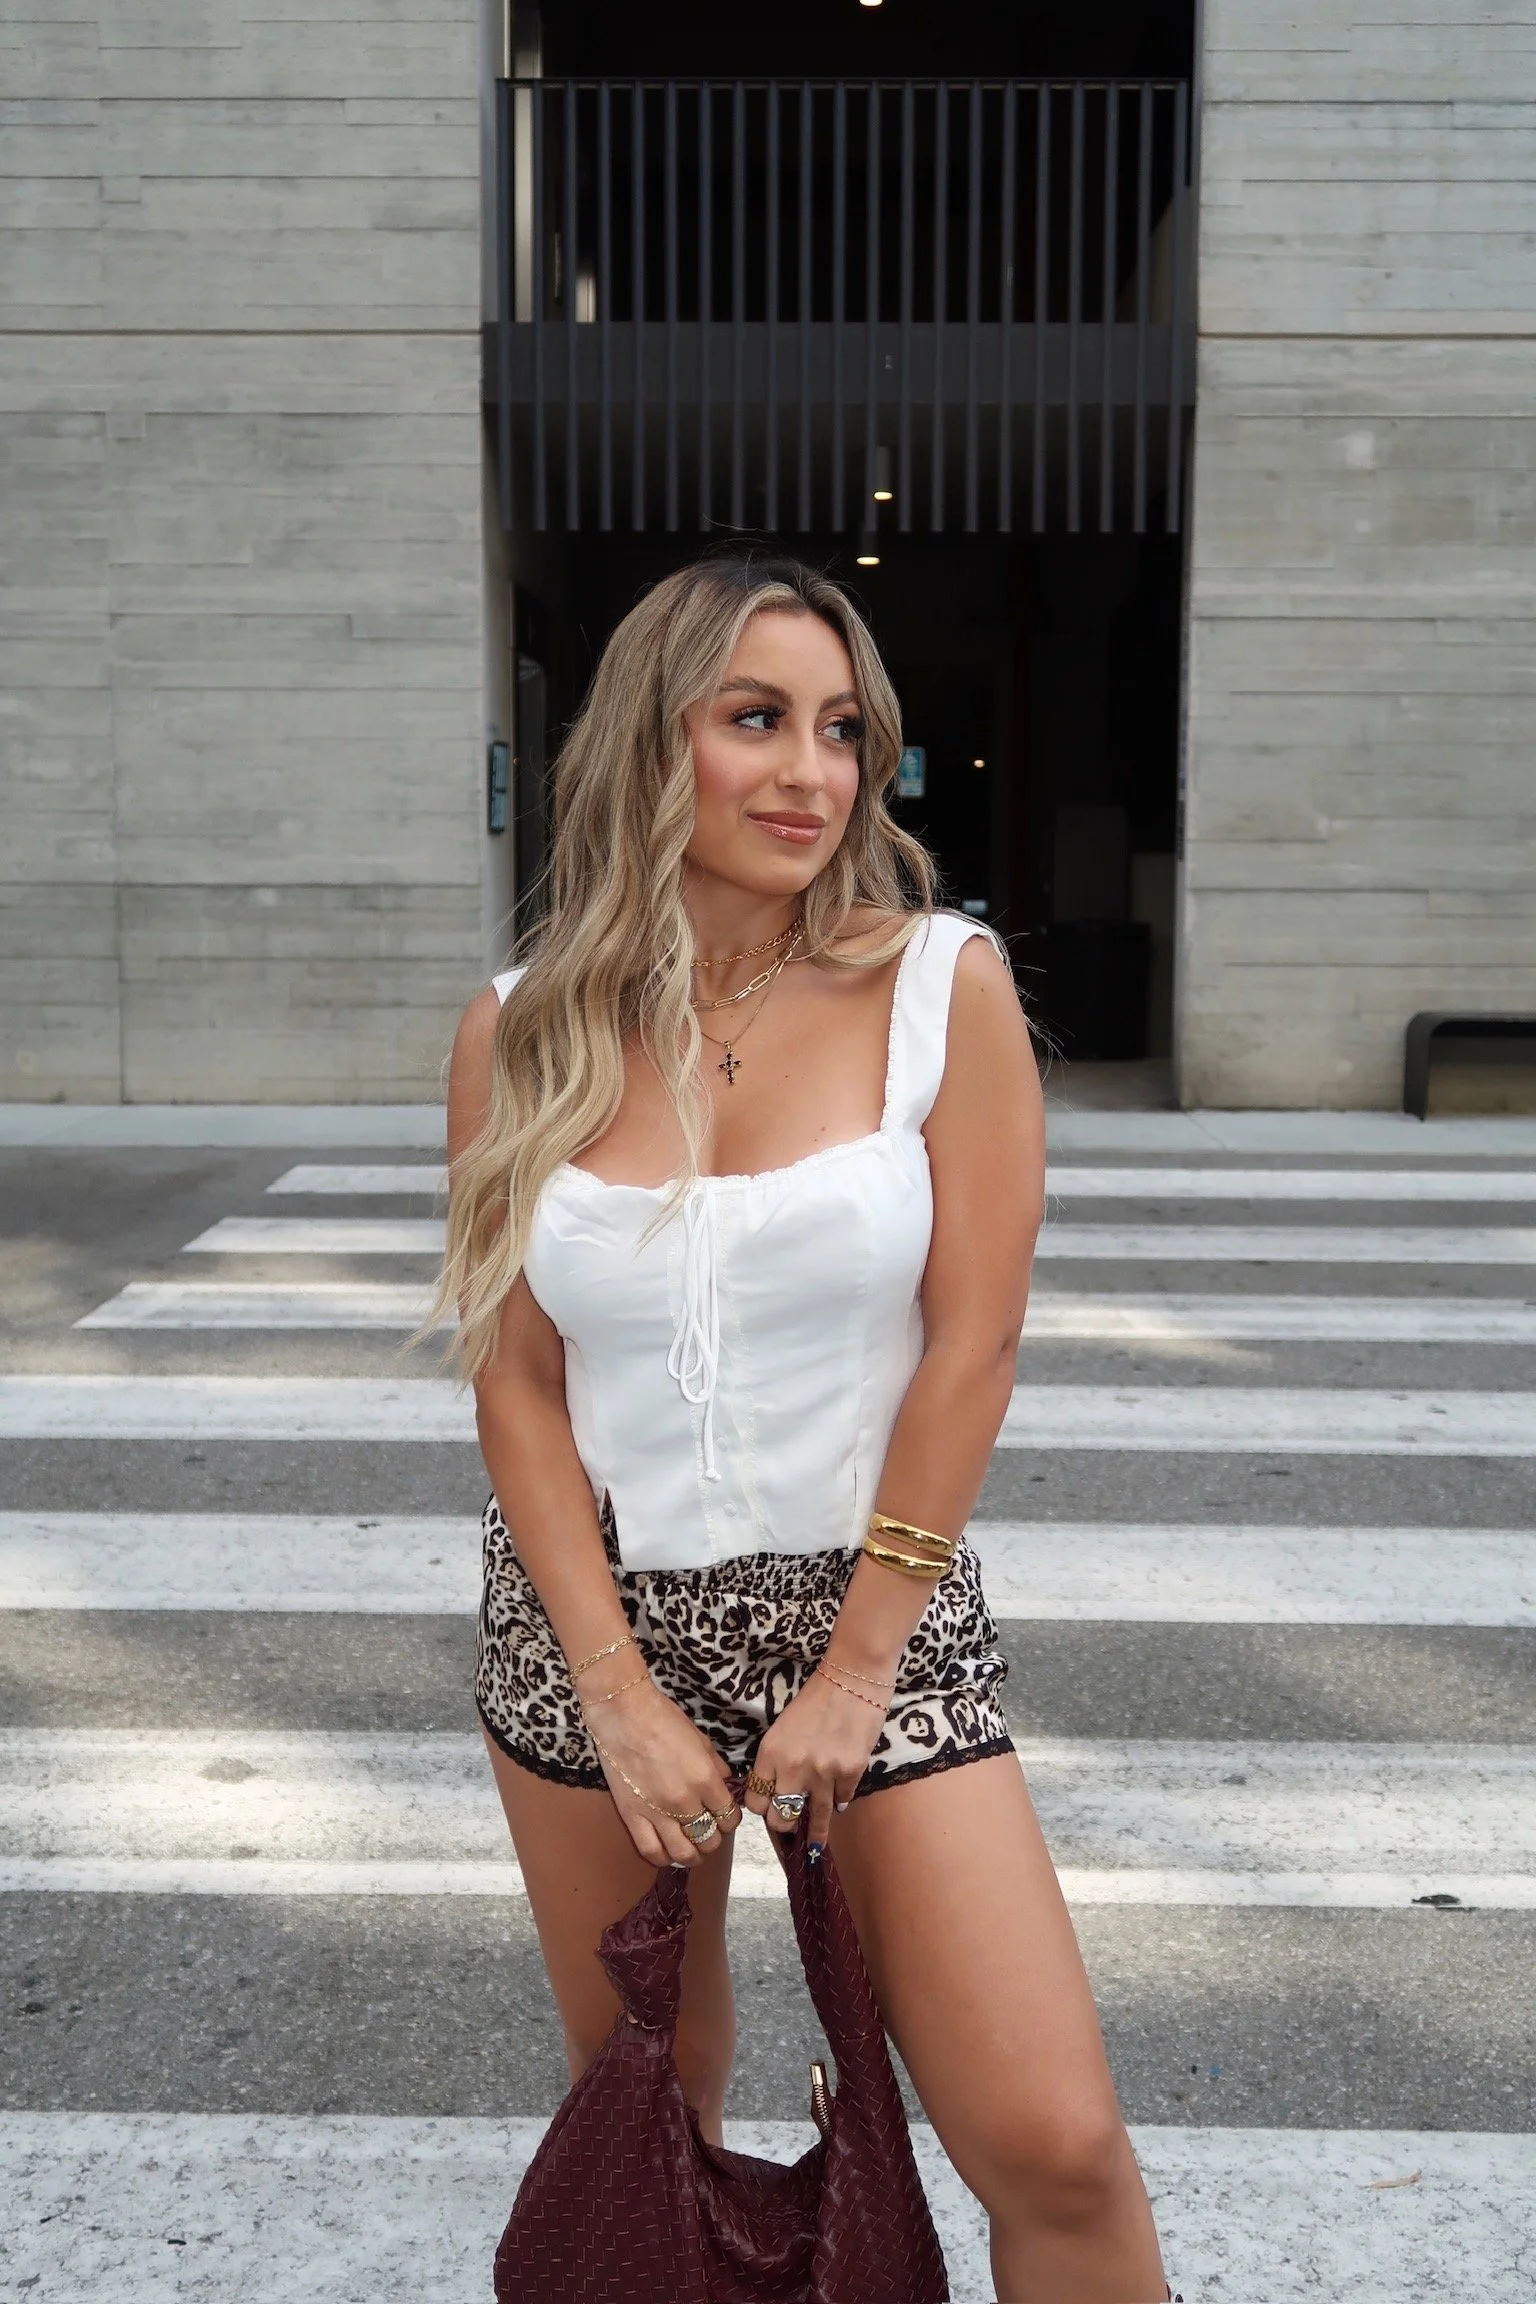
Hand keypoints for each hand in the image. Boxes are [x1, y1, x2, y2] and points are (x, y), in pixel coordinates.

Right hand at [585, 1679, 739, 1869]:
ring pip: (683, 1852)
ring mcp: (657, 1812)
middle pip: (709, 1838)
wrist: (623, 1712)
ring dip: (693, 1854)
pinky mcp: (632, 1815)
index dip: (730, 1819)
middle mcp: (684, 1801)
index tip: (726, 1815)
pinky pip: (650, 1850)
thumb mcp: (700, 1738)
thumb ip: (716, 1765)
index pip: (728, 1816)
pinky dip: (663, 1858)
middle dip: (714, 1837)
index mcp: (704, 1779)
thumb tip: (726, 1783)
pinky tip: (668, 1853)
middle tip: (710, 1829)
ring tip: (693, 1848)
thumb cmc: (663, 1718)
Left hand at [743, 1668, 890, 1847]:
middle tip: (790, 1823)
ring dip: (815, 1834)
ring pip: (815, 1818)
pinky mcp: (850, 1773)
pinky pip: (842, 1800)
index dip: (761, 1807)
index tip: (768, 1807)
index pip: (756, 1801)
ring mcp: (823, 1773)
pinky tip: (840, 1802)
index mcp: (770, 1754)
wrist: (851, 1678)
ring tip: (814, 1847)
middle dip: (784, 1823)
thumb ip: (777, 1760)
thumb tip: (777, 1790)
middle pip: (781, 1818)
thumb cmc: (814, 1699)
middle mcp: (792, 1768)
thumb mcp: (782, 1728)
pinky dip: (840, 1801)